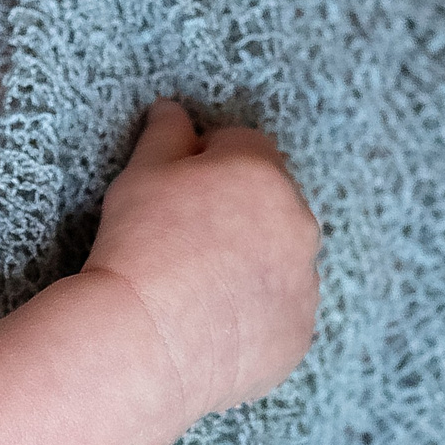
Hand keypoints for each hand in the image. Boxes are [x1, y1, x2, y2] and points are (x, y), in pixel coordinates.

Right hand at [81, 101, 320, 422]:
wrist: (147, 336)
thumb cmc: (140, 243)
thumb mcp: (140, 173)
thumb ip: (166, 133)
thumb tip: (172, 108)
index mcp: (263, 174)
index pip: (245, 143)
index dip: (208, 156)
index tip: (178, 181)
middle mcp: (299, 224)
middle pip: (270, 200)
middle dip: (237, 207)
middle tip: (182, 232)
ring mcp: (305, 284)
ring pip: (280, 257)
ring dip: (251, 259)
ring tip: (195, 280)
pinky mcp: (298, 333)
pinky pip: (280, 310)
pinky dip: (254, 310)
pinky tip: (209, 317)